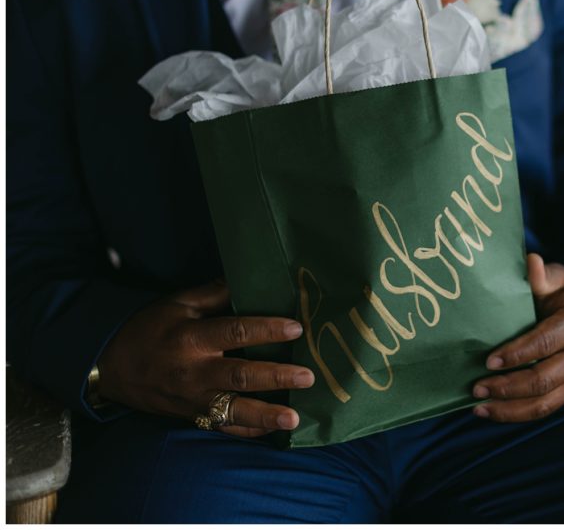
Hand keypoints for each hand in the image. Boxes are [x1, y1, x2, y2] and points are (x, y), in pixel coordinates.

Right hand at [97, 280, 313, 436]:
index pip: (235, 332)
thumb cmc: (150, 329)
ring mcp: (193, 398)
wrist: (110, 368)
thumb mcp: (177, 304)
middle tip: (308, 376)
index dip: (266, 329)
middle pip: (240, 375)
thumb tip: (249, 276)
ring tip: (294, 418)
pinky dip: (248, 431)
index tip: (296, 328)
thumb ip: (214, 293)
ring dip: (265, 415)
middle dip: (275, 377)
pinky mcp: (192, 415)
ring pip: (233, 410)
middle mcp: (194, 371)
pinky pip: (222, 427)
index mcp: (191, 337)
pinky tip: (273, 431)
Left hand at [472, 253, 563, 422]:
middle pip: (544, 380)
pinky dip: (521, 413)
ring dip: (511, 409)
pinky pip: (550, 407)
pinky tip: (495, 411)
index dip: (517, 354)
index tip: (488, 360)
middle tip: (477, 387)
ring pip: (547, 402)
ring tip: (479, 407)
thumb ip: (544, 275)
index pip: (545, 343)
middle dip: (508, 387)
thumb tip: (529, 261)